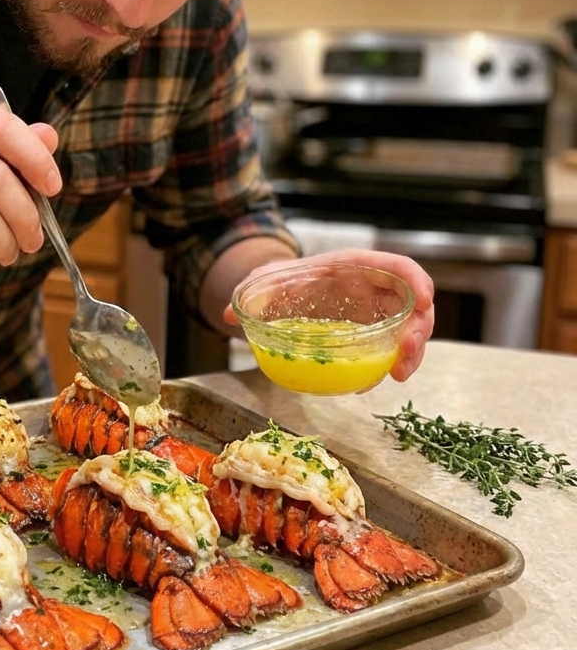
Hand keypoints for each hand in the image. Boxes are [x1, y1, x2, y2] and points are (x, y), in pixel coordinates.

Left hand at [221, 248, 434, 381]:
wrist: (279, 291)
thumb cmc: (279, 281)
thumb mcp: (262, 281)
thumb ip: (247, 291)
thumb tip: (226, 314)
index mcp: (352, 266)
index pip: (396, 266)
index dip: (416, 280)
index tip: (424, 300)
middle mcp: (370, 288)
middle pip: (412, 304)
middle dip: (419, 331)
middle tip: (405, 359)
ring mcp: (373, 312)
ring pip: (407, 330)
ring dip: (410, 354)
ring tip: (397, 375)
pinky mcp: (368, 335)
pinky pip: (387, 350)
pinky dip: (386, 365)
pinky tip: (369, 383)